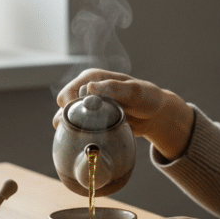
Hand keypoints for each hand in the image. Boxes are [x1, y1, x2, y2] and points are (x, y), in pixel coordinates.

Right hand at [53, 69, 195, 160]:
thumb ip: (113, 88)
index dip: (71, 104)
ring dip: (68, 126)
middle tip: (79, 128)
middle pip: (65, 104)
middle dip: (68, 116)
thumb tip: (89, 87)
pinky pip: (76, 127)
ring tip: (76, 135)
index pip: (70, 90)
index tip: (82, 116)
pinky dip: (76, 134)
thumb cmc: (147, 97)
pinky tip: (82, 140)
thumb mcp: (133, 91)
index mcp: (93, 78)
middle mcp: (87, 91)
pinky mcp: (92, 120)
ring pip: (67, 117)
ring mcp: (88, 106)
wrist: (154, 115)